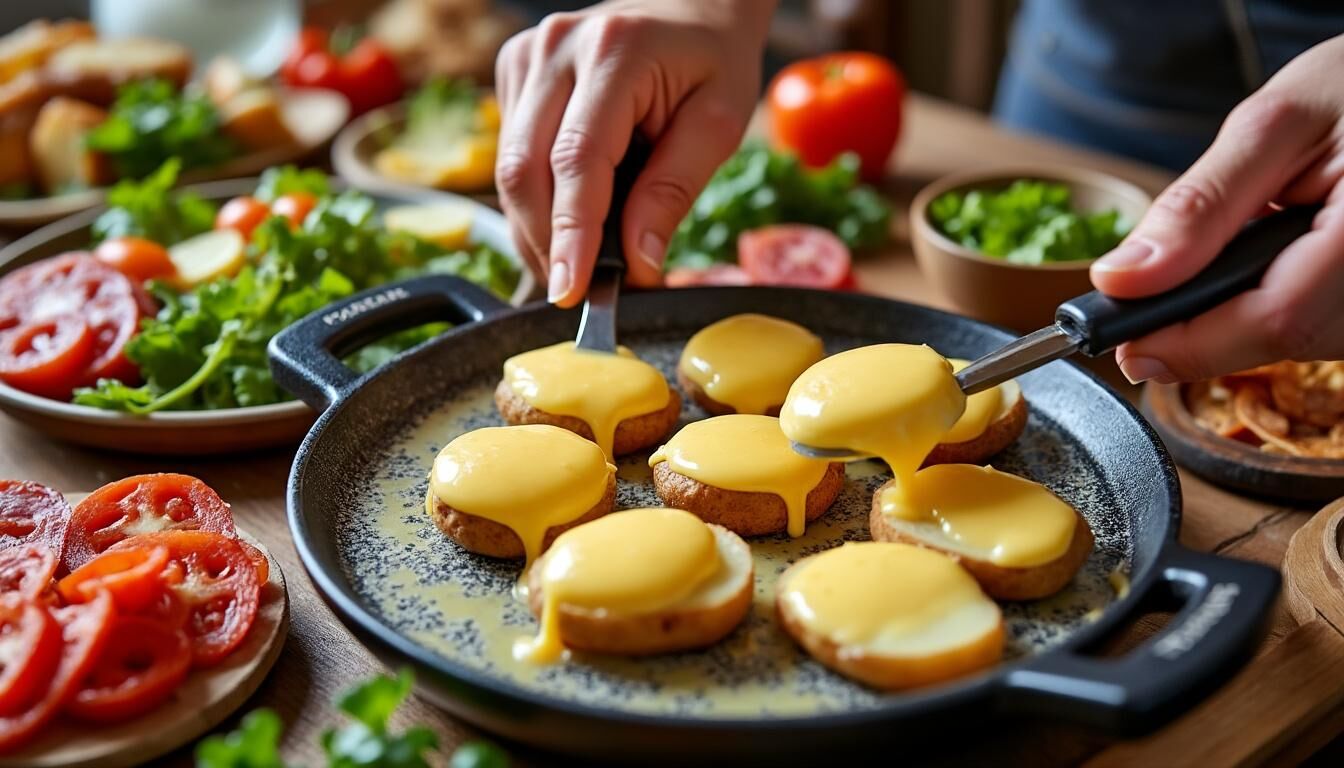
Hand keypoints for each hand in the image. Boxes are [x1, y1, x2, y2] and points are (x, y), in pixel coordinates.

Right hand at [494, 0, 772, 306]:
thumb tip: (639, 264)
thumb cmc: (713, 61)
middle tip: (579, 294)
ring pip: (509, 169)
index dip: (571, 234)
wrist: (693, 4)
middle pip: (525, 170)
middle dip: (547, 244)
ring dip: (537, 229)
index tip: (571, 291)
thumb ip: (674, 192)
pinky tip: (569, 215)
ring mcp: (527, 57)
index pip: (577, 161)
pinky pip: (510, 154)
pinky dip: (536, 199)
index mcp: (615, 53)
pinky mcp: (515, 72)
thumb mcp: (719, 125)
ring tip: (577, 263)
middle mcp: (556, 48)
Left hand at [1090, 34, 1343, 383]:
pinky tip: (1266, 258)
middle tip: (1150, 295)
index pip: (1276, 318)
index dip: (1188, 343)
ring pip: (1299, 340)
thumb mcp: (1273, 126)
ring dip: (1241, 311)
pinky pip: (1317, 325)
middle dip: (1205, 325)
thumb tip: (1122, 279)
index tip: (1123, 345)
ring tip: (1234, 245)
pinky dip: (1272, 301)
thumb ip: (1199, 205)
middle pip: (1284, 337)